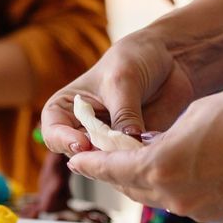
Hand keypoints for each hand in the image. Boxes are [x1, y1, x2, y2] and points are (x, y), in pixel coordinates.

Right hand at [40, 29, 194, 156]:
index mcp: (68, 107)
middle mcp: (85, 128)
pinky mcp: (134, 149)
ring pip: (106, 164)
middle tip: (115, 150)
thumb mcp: (124, 80)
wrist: (169, 57)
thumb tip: (128, 142)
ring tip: (137, 146)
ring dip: (120, 160)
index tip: (82, 144)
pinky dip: (140, 161)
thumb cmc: (134, 58)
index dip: (63, 140)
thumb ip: (123, 113)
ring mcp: (110, 141)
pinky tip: (153, 150)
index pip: (53, 131)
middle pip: (80, 155)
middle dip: (96, 155)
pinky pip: (133, 164)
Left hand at [66, 81, 222, 222]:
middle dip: (118, 171)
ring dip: (148, 179)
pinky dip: (178, 186)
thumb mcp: (197, 112)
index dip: (93, 163)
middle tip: (103, 158)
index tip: (77, 158)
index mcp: (164, 165)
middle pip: (135, 187)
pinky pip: (189, 201)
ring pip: (162, 195)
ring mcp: (204, 210)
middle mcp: (180, 195)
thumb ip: (164, 134)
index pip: (114, 169)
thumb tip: (152, 146)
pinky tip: (182, 168)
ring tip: (140, 160)